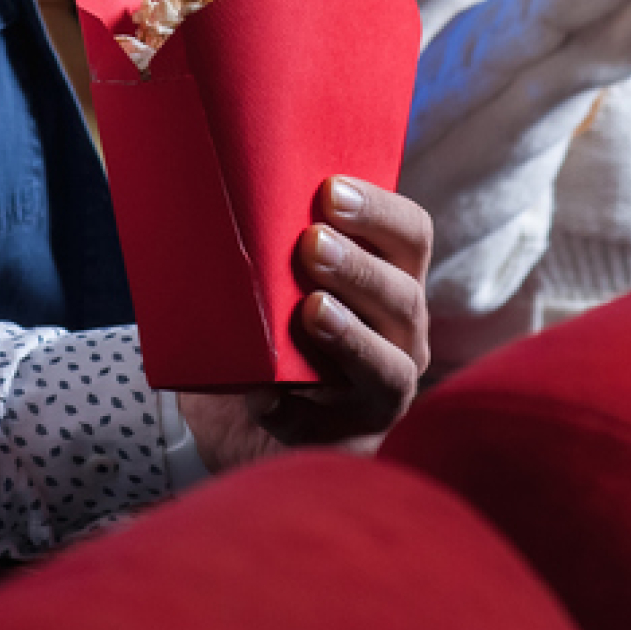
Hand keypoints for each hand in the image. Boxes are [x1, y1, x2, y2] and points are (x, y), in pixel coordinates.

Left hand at [180, 177, 431, 468]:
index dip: (379, 211)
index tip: (330, 189)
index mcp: (393, 277)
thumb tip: (219, 190)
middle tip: (311, 244)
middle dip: (359, 268)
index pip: (411, 235)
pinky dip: (292, 410)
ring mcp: (383, 393)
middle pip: (404, 297)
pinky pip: (328, 428)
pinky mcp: (346, 440)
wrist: (241, 416)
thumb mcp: (277, 271)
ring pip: (389, 367)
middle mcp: (402, 334)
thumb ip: (274, 238)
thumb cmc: (265, 320)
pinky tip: (261, 395)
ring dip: (349, 334)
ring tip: (311, 310)